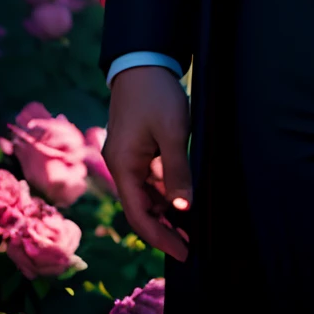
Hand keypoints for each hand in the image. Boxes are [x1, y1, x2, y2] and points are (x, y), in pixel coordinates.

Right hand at [105, 66, 191, 260]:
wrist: (143, 61)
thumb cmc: (156, 95)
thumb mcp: (172, 132)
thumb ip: (176, 170)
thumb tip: (184, 207)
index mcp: (123, 166)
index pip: (139, 215)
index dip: (160, 237)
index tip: (183, 251)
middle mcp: (121, 166)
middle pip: (141, 208)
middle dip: (164, 228)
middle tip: (191, 243)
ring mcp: (128, 157)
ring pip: (147, 194)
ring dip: (166, 210)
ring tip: (191, 225)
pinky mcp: (137, 148)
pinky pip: (150, 178)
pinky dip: (165, 191)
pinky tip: (183, 196)